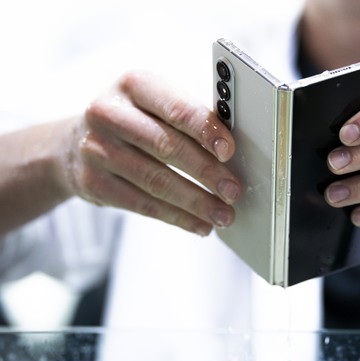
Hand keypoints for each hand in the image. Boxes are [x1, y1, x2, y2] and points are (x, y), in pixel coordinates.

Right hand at [63, 71, 240, 235]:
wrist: (74, 144)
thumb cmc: (133, 121)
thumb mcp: (153, 103)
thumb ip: (188, 117)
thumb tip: (232, 149)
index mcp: (134, 85)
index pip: (176, 108)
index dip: (205, 130)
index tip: (229, 151)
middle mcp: (109, 113)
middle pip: (167, 147)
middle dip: (207, 173)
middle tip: (233, 191)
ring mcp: (96, 149)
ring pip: (156, 181)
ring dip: (196, 202)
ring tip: (223, 214)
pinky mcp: (93, 183)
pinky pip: (143, 204)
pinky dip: (177, 217)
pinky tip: (199, 224)